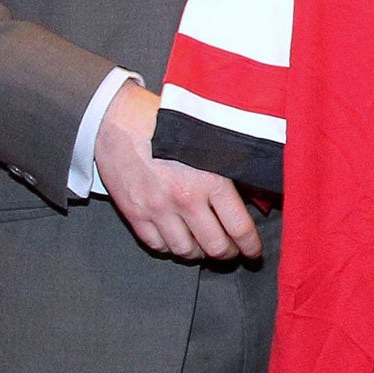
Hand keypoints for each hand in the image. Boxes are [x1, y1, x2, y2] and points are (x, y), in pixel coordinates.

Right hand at [95, 79, 258, 259]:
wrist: (119, 119)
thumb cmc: (167, 122)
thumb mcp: (209, 140)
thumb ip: (230, 169)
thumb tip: (253, 194)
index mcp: (210, 179)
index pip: (239, 228)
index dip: (251, 246)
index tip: (254, 251)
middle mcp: (184, 198)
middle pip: (215, 248)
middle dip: (228, 253)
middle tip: (232, 250)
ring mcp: (157, 209)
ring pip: (186, 251)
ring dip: (199, 253)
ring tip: (204, 245)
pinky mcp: (134, 213)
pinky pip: (157, 245)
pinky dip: (170, 247)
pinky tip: (177, 238)